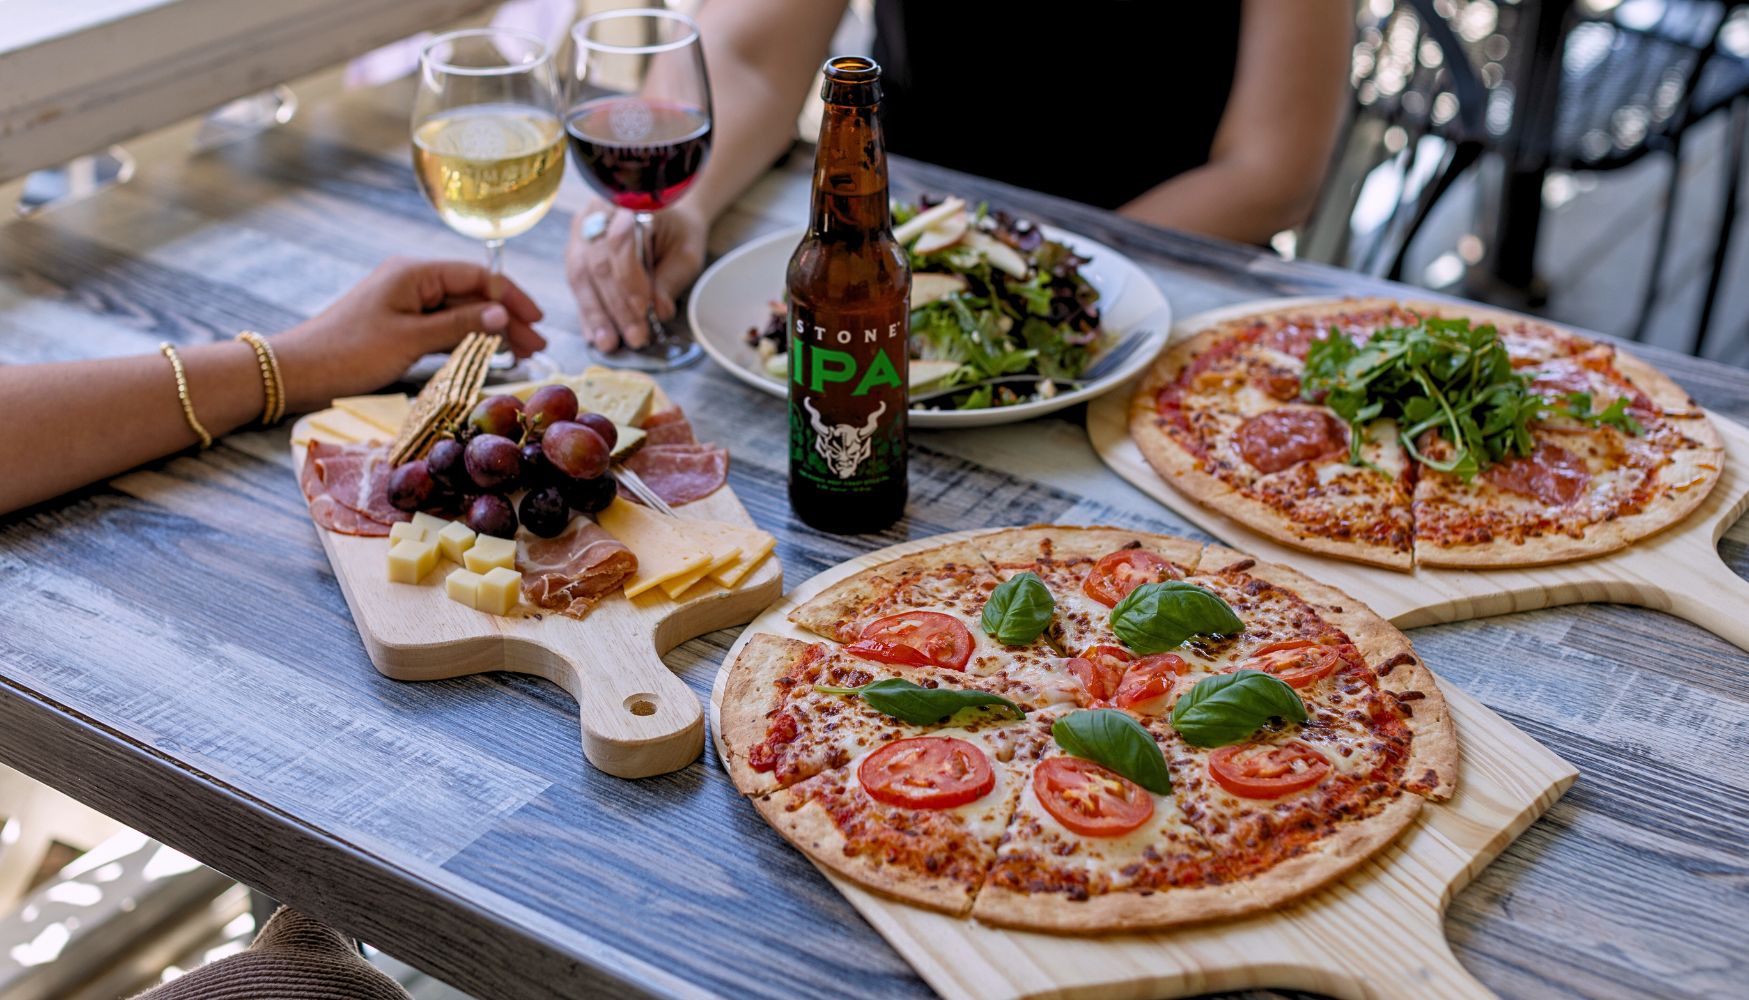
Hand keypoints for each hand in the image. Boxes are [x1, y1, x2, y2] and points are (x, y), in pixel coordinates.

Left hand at [274, 258, 545, 411]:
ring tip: (522, 353)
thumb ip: (459, 324)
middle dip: (507, 318)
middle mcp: (412, 279)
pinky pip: (442, 324)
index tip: (538, 322)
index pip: (477, 277)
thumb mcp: (410, 339)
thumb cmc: (350, 352)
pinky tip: (487, 352)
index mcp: (415, 272)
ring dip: (491, 330)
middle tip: (538, 346)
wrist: (298, 371)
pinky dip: (467, 337)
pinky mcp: (398, 321)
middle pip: (472, 294)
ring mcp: (405, 300)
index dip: (511, 297)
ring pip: (460, 311)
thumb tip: (503, 314)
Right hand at [566, 198, 706, 350]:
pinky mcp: (575, 250)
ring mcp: (581, 230)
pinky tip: (594, 333)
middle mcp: (597, 212)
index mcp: (628, 202)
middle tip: (634, 337)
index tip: (643, 308)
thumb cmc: (677, 233)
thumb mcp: (685, 253)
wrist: (666, 216)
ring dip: (596, 313)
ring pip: (581, 275)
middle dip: (616, 306)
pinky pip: (576, 283)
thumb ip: (671, 278)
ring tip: (609, 343)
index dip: (629, 278)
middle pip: (598, 263)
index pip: (620, 241)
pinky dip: (586, 310)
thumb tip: (659, 312)